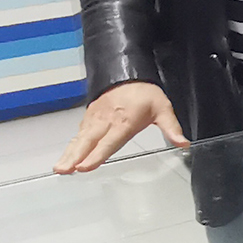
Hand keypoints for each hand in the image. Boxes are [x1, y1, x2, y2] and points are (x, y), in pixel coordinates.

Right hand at [55, 81, 186, 173]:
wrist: (127, 72)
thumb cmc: (144, 93)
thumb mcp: (162, 108)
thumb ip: (171, 127)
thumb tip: (183, 143)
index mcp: (124, 121)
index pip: (109, 142)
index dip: (97, 155)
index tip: (85, 166)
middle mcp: (106, 121)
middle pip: (88, 142)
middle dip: (74, 157)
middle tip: (63, 170)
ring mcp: (95, 119)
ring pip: (80, 139)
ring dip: (69, 153)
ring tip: (59, 168)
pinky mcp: (90, 117)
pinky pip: (79, 134)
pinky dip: (71, 146)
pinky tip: (66, 157)